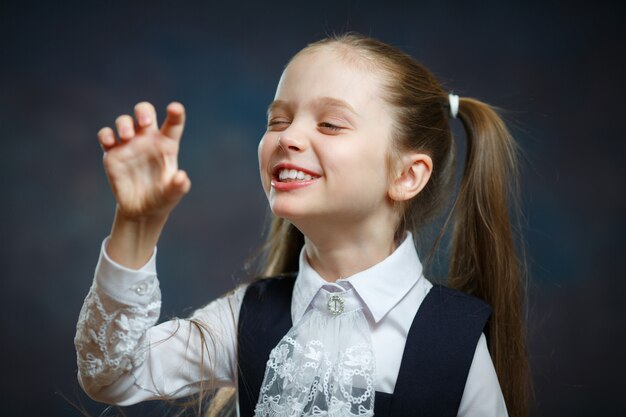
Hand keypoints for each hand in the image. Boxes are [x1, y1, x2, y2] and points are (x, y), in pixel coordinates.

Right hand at [98, 101, 190, 220]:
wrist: (141, 210)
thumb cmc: (162, 198)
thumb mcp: (172, 195)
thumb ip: (178, 186)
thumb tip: (182, 178)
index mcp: (167, 145)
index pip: (173, 124)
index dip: (175, 113)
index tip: (174, 108)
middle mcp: (148, 140)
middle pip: (145, 112)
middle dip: (143, 111)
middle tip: (144, 122)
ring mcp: (129, 144)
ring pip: (124, 121)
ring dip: (124, 123)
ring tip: (127, 136)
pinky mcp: (112, 153)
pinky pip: (105, 135)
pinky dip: (105, 134)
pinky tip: (110, 141)